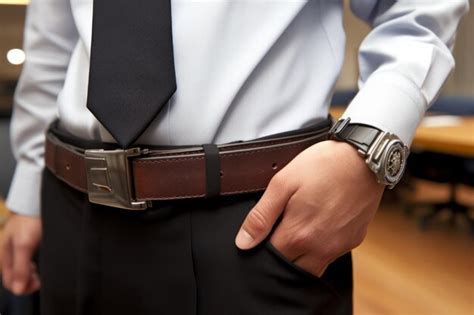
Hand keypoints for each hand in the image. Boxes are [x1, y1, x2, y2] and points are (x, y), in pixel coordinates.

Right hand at [1, 213, 41, 294]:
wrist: (35, 202)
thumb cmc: (29, 222)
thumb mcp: (25, 245)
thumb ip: (20, 267)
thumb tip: (17, 290)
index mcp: (5, 257)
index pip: (10, 283)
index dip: (24, 288)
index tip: (39, 284)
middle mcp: (8, 255)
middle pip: (15, 278)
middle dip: (27, 282)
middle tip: (41, 279)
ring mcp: (16, 250)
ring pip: (21, 271)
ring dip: (30, 275)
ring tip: (41, 272)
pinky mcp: (25, 244)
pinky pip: (25, 262)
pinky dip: (32, 267)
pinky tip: (38, 264)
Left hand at [235, 140, 384, 276]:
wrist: (364, 158)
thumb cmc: (323, 166)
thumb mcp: (283, 183)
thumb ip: (261, 216)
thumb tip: (243, 243)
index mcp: (299, 235)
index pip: (270, 258)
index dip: (261, 248)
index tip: (263, 233)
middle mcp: (321, 248)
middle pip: (290, 268)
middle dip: (280, 255)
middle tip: (279, 230)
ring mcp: (339, 247)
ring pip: (312, 267)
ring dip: (300, 256)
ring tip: (298, 228)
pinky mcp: (354, 240)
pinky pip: (330, 256)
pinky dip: (319, 249)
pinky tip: (317, 227)